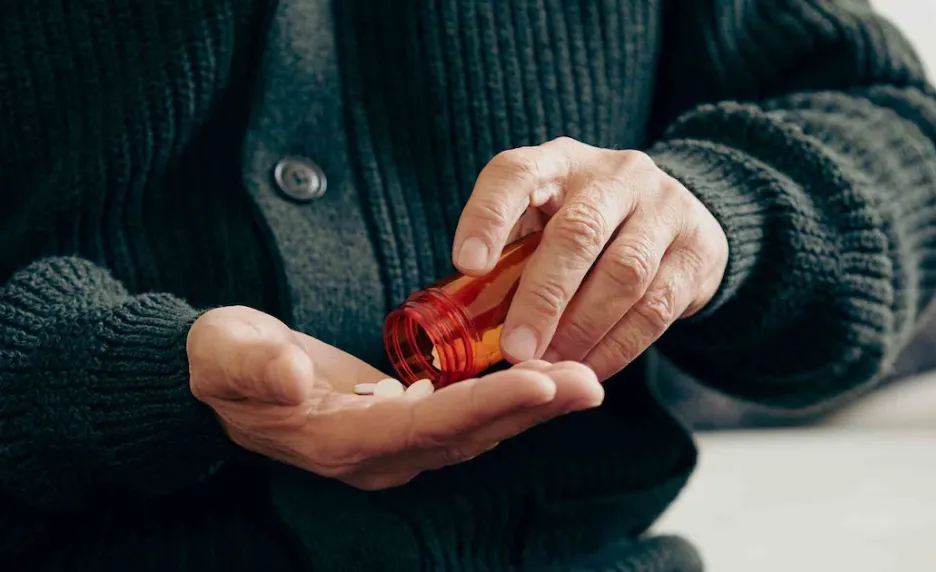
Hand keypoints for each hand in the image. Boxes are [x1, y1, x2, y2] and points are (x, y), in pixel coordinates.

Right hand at [187, 306, 602, 489]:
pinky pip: (468, 419)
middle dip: (530, 409)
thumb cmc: (220, 362)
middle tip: (589, 382)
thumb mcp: (223, 355)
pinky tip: (549, 379)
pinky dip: (510, 400)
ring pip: (476, 431)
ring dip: (531, 408)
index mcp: (337, 440)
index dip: (483, 406)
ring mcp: (392, 445)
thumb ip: (254, 366)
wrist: (220, 379)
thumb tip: (293, 376)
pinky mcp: (403, 425)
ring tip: (585, 380)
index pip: (423, 427)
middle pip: (466, 435)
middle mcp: (376, 455)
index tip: (540, 381)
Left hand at [453, 137, 727, 379]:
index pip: (516, 174)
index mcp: (558, 163)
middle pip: (578, 231)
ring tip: (553, 365)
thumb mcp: (546, 222)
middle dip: (543, 298)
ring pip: (625, 273)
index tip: (467, 266)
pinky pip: (658, 306)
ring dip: (584, 329)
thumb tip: (463, 323)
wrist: (678, 217)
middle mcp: (615, 174)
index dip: (488, 217)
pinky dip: (619, 345)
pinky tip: (591, 369)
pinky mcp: (697, 247)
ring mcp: (664, 207)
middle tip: (516, 350)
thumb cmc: (586, 228)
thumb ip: (512, 257)